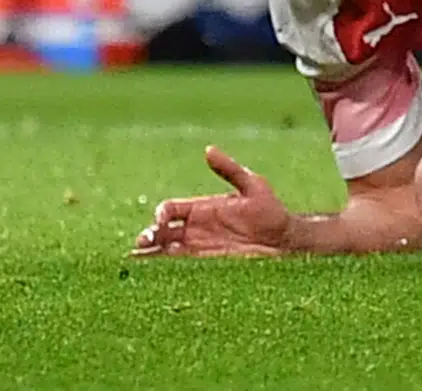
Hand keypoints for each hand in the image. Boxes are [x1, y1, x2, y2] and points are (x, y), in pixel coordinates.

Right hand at [131, 146, 291, 257]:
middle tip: (143, 242)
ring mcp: (200, 246)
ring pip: (166, 249)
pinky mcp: (206, 263)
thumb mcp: (252, 185)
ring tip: (137, 258)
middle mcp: (196, 227)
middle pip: (162, 230)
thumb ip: (230, 170)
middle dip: (149, 234)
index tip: (161, 220)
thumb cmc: (271, 211)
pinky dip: (164, 267)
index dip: (162, 213)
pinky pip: (180, 266)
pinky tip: (152, 273)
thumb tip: (208, 149)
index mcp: (202, 207)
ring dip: (150, 253)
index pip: (171, 208)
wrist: (284, 240)